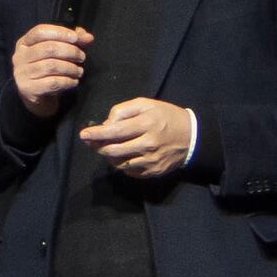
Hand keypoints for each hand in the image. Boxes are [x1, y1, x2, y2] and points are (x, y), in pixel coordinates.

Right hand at [11, 22, 91, 116]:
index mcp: (24, 43)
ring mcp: (22, 73)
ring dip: (71, 68)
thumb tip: (88, 37)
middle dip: (70, 51)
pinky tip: (74, 81)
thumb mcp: (57, 52)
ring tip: (79, 71)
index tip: (76, 38)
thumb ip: (72, 41)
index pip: (40, 31)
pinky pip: (53, 82)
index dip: (60, 32)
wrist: (37, 97)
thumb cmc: (47, 70)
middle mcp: (19, 57)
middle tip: (82, 57)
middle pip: (48, 48)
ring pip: (52, 66)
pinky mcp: (28, 89)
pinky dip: (67, 81)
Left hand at [79, 97, 195, 180]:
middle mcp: (148, 144)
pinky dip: (122, 164)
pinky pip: (129, 171)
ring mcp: (151, 161)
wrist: (192, 137)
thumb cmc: (166, 116)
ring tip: (109, 147)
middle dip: (98, 146)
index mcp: (147, 124)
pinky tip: (124, 155)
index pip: (115, 131)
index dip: (97, 134)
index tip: (84, 134)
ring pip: (119, 163)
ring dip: (109, 156)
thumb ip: (124, 110)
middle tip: (92, 142)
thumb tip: (107, 124)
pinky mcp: (153, 172)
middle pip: (113, 150)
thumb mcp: (147, 104)